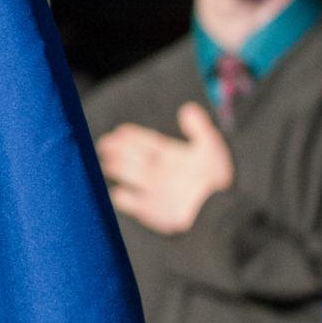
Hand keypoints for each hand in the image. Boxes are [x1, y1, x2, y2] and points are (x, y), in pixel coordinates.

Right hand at [98, 102, 234, 235]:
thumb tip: (188, 108)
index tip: (120, 131)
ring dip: (116, 167)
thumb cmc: (216, 182)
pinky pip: (128, 202)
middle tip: (105, 144)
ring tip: (106, 162)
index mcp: (172, 156)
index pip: (146, 141)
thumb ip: (199, 128)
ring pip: (126, 174)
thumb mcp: (211, 149)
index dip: (132, 136)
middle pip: (132, 156)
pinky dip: (121, 198)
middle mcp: (159, 171)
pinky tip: (117, 191)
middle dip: (117, 149)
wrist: (216, 214)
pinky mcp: (149, 210)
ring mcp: (153, 190)